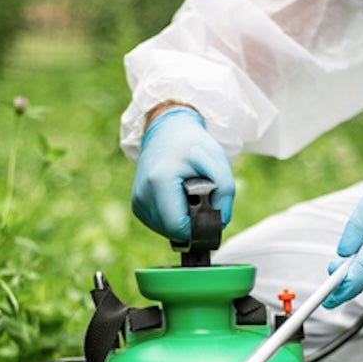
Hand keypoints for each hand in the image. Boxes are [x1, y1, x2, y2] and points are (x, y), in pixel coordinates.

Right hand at [131, 106, 234, 239]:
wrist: (167, 129)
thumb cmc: (193, 143)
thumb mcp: (217, 160)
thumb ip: (226, 191)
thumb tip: (220, 223)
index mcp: (159, 181)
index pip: (178, 227)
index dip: (199, 226)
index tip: (209, 210)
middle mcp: (142, 194)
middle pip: (173, 231)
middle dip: (192, 222)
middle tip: (200, 198)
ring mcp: (137, 201)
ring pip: (166, 231)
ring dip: (183, 220)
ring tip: (188, 196)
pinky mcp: (137, 205)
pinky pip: (159, 224)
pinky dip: (173, 217)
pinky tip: (179, 199)